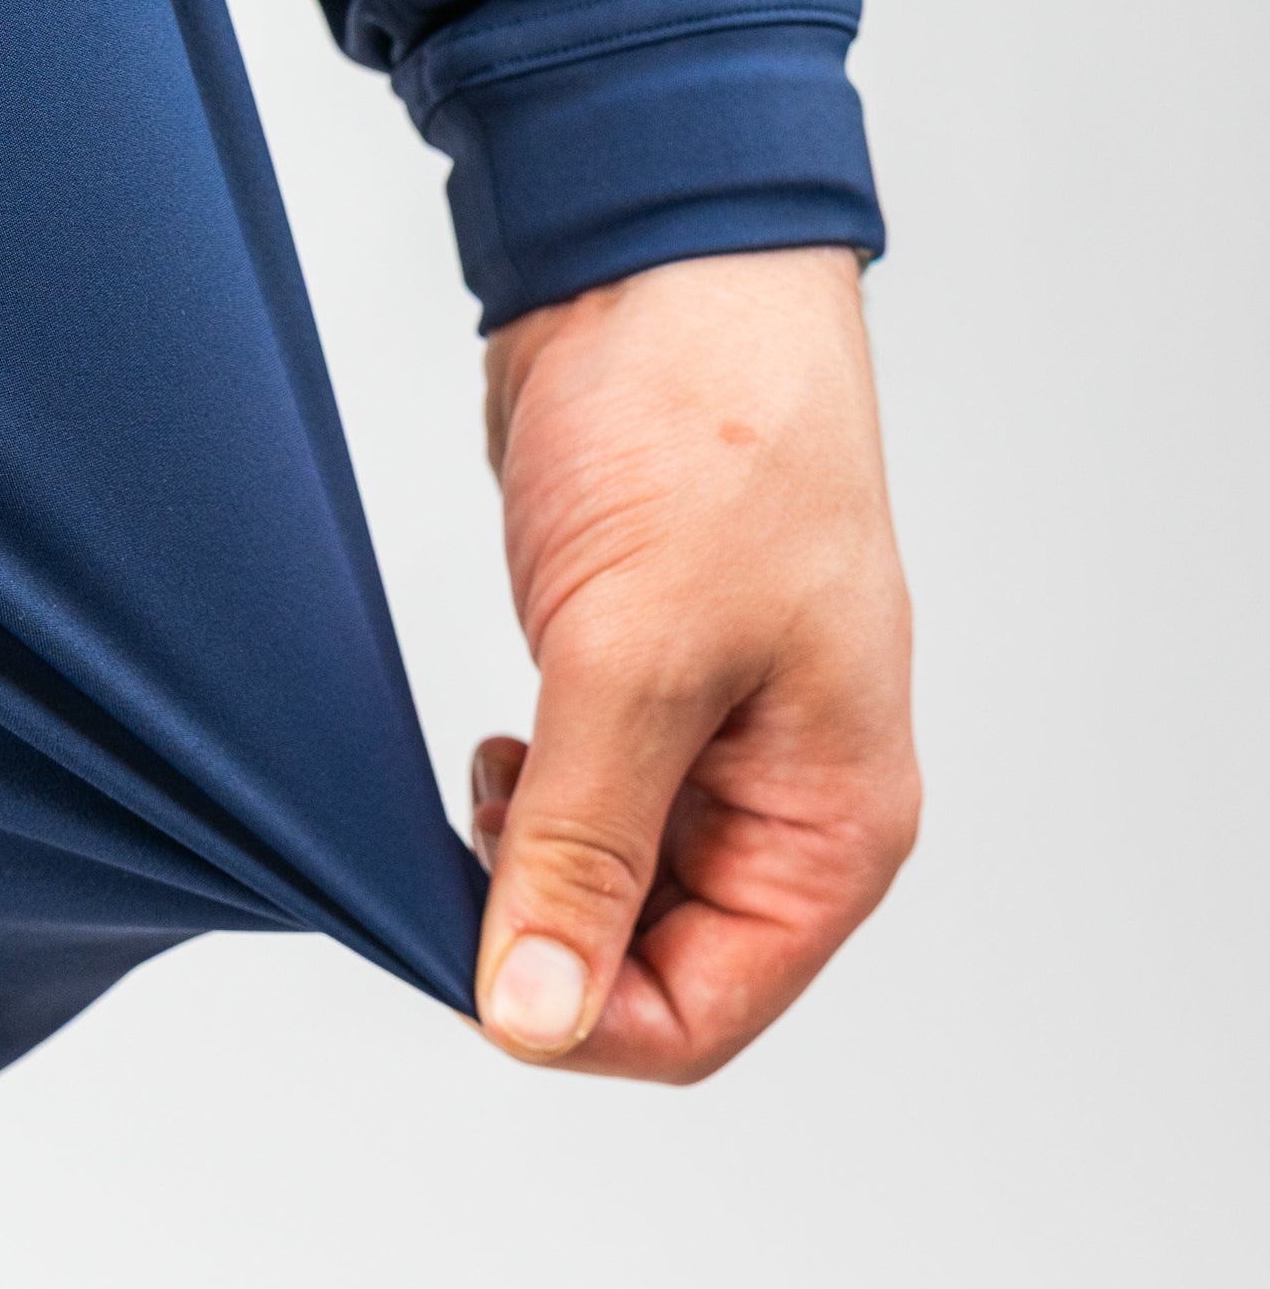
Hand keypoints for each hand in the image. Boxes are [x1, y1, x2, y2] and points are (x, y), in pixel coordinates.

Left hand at [470, 247, 917, 1080]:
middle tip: (455, 852)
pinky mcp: (643, 691)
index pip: (702, 1015)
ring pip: (605, 890)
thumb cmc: (709, 435)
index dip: (575, 1012)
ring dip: (525, 866)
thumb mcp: (638, 661)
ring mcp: (714, 749)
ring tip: (486, 775)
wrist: (659, 273)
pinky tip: (492, 746)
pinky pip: (580, 808)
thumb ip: (585, 852)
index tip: (464, 951)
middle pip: (651, 967)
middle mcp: (785, 805)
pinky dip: (521, 803)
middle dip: (542, 933)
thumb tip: (533, 1015)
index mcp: (832, 824)